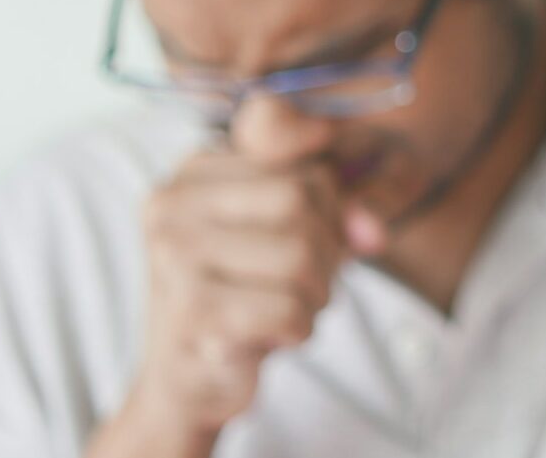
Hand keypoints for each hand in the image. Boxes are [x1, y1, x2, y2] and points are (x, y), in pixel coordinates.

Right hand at [123, 149, 355, 436]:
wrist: (188, 383)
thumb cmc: (246, 295)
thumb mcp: (289, 232)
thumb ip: (337, 208)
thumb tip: (372, 230)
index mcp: (195, 171)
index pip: (302, 163)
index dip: (330, 207)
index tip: (315, 238)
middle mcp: (173, 202)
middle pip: (300, 199)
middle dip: (325, 250)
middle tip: (304, 283)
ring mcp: (174, 254)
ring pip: (300, 254)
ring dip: (315, 293)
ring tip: (287, 307)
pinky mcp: (190, 310)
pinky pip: (289, 307)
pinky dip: (299, 327)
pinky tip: (272, 335)